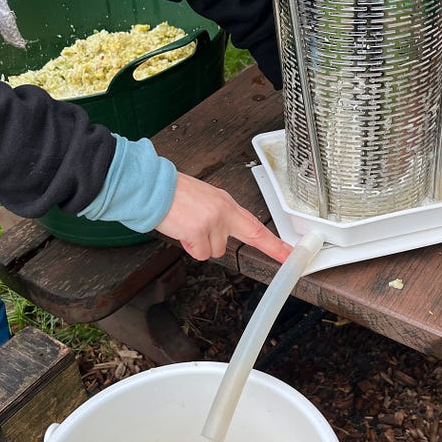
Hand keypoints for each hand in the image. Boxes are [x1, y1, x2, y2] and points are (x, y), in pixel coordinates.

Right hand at [156, 172, 291, 261]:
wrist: (152, 188)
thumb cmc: (173, 194)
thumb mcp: (204, 199)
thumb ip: (219, 216)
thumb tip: (222, 234)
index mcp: (226, 203)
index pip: (255, 225)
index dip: (274, 242)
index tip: (289, 253)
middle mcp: (223, 212)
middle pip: (243, 239)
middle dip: (250, 245)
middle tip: (273, 252)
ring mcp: (212, 222)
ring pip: (214, 251)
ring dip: (200, 244)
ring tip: (187, 226)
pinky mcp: (198, 232)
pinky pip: (200, 253)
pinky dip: (189, 247)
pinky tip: (182, 231)